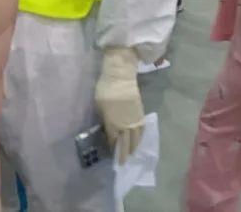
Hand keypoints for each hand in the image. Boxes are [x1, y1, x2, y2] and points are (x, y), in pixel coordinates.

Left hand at [95, 47, 145, 163]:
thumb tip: (106, 128)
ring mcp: (134, 119)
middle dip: (124, 153)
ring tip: (132, 155)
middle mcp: (125, 123)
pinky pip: (141, 129)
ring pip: (135, 138)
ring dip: (134, 148)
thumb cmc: (106, 88)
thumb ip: (103, 118)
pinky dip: (140, 137)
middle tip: (123, 163)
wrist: (121, 76)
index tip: (111, 155)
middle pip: (126, 142)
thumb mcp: (98, 104)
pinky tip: (139, 141)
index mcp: (113, 122)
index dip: (112, 147)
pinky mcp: (140, 113)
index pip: (113, 139)